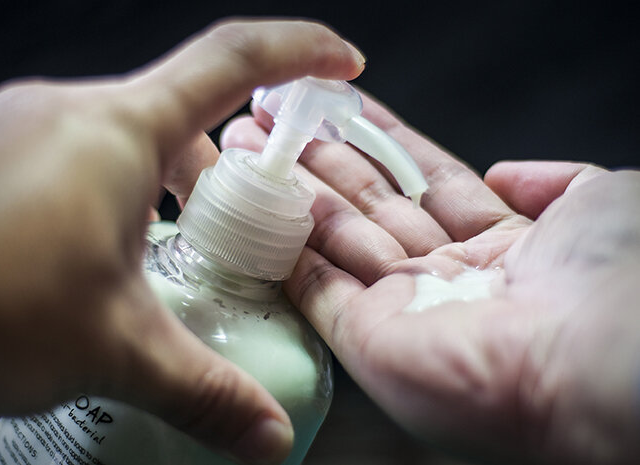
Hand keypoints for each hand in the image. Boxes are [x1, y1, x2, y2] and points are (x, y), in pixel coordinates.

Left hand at [0, 19, 363, 464]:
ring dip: (163, 190)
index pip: (232, 61)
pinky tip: (99, 258)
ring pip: (126, 140)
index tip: (341, 61)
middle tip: (242, 231)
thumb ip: (203, 390)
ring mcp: (25, 127)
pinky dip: (110, 196)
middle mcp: (72, 111)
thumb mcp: (112, 349)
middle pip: (182, 116)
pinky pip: (75, 157)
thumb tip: (267, 436)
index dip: (298, 53)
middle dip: (223, 172)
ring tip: (168, 256)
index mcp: (120, 131)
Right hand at [222, 93, 639, 462]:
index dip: (378, 139)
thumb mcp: (599, 201)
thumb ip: (553, 182)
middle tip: (272, 123)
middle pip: (368, 204)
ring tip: (248, 150)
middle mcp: (445, 276)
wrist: (598, 358)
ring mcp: (404, 308)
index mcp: (498, 246)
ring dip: (291, 192)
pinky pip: (318, 289)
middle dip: (318, 158)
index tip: (335, 105)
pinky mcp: (368, 342)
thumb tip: (505, 172)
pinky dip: (285, 251)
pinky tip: (258, 209)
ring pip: (334, 238)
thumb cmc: (612, 277)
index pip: (422, 179)